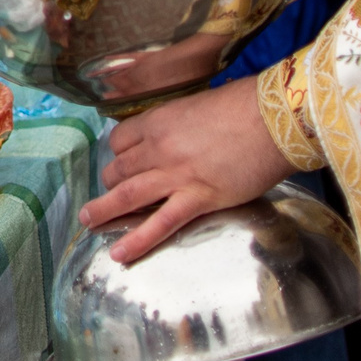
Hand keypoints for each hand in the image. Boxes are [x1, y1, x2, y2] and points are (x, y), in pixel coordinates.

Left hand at [78, 79, 295, 262]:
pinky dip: (138, 241)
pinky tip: (121, 254)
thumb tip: (181, 136)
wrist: (272, 119)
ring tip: (88, 222)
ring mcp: (176, 175)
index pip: (120, 140)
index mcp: (157, 120)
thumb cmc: (243, 106)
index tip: (121, 162)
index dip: (117, 154)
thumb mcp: (198, 106)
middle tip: (107, 193)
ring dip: (104, 210)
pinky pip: (161, 223)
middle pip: (119, 169)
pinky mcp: (198, 198)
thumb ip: (180, 124)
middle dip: (110, 183)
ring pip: (128, 195)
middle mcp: (158, 147)